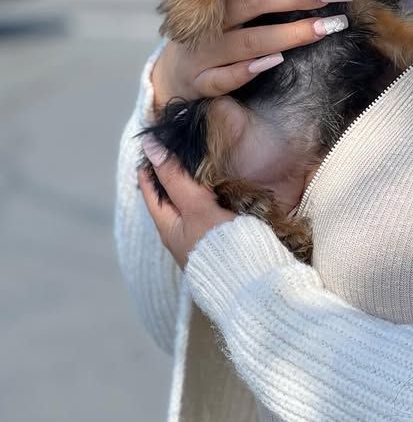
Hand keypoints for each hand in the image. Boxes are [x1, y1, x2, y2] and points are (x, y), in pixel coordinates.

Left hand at [138, 136, 235, 269]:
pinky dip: (213, 191)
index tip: (155, 138)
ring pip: (192, 201)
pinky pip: (211, 208)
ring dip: (195, 180)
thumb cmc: (219, 245)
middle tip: (181, 142)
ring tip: (203, 155)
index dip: (150, 163)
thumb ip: (175, 178)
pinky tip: (224, 181)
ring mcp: (202, 236)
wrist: (253, 282)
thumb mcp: (195, 207)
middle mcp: (181, 232)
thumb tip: (151, 146)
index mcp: (167, 226)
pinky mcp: (223, 237)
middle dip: (173, 170)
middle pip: (170, 195)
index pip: (150, 188)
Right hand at [151, 0, 349, 111]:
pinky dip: (248, 70)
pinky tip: (277, 62)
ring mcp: (201, 50)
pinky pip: (224, 77)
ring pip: (247, 40)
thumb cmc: (216, 26)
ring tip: (326, 28)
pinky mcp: (200, 81)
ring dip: (288, 34)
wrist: (174, 74)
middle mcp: (207, 15)